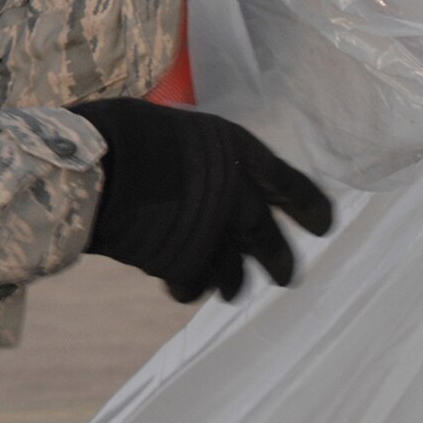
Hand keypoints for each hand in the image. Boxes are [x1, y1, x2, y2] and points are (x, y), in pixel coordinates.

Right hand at [77, 99, 331, 301]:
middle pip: (265, 236)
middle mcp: (235, 196)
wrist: (98, 164)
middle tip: (287, 278)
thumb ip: (202, 159)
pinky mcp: (181, 262)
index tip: (323, 227)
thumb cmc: (129, 132)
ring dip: (233, 282)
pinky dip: (191, 286)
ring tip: (232, 292)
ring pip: (234, 270)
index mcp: (239, 153)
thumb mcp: (178, 130)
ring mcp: (210, 233)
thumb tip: (201, 172)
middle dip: (278, 259)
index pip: (289, 185)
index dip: (309, 207)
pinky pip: (193, 284)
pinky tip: (185, 286)